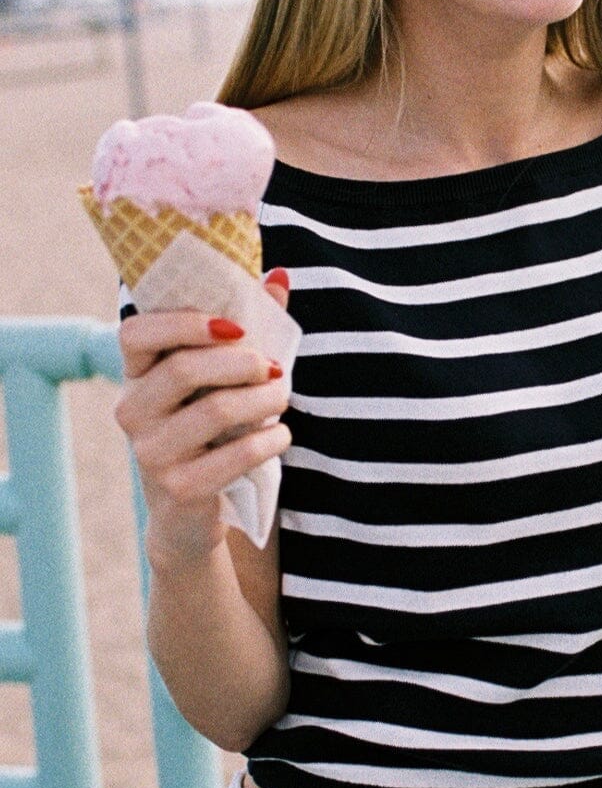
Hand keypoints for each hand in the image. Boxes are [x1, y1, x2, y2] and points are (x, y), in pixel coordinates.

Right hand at [115, 268, 291, 566]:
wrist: (193, 510)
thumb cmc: (212, 429)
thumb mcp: (222, 379)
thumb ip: (247, 327)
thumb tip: (280, 277)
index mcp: (136, 375)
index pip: (136, 333)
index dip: (184, 322)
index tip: (235, 325)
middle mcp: (132, 412)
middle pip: (184, 369)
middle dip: (242, 362)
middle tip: (276, 368)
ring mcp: (150, 453)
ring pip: (214, 410)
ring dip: (264, 400)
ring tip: (283, 397)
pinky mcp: (178, 489)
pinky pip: (234, 456)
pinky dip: (269, 440)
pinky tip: (282, 435)